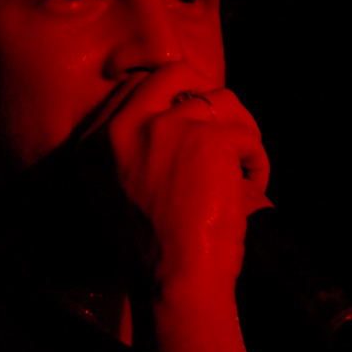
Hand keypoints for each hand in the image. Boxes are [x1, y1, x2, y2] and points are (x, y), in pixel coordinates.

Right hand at [100, 62, 272, 285]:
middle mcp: (125, 128)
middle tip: (225, 124)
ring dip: (240, 131)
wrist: (175, 278)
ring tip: (244, 166)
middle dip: (207, 93)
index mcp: (95, 143)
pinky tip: (252, 187)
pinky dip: (256, 162)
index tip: (193, 118)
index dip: (171, 95)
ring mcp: (167, 127)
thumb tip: (163, 117)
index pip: (136, 87)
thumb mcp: (114, 197)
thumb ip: (125, 154)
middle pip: (175, 74)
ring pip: (221, 101)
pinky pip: (246, 135)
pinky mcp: (208, 138)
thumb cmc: (152, 251)